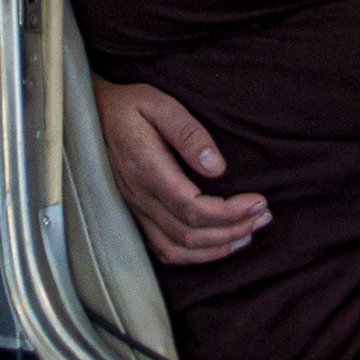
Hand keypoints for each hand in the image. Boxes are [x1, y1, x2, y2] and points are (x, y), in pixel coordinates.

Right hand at [95, 76, 268, 265]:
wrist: (95, 113)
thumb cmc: (130, 105)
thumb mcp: (159, 104)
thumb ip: (188, 133)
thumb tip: (216, 167)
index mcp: (147, 169)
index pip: (191, 207)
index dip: (229, 213)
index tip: (258, 201)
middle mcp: (140, 196)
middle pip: (189, 233)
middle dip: (232, 230)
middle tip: (264, 215)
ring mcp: (136, 209)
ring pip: (177, 248)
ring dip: (217, 247)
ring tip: (250, 233)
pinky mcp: (136, 214)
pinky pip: (163, 249)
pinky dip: (194, 256)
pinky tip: (219, 245)